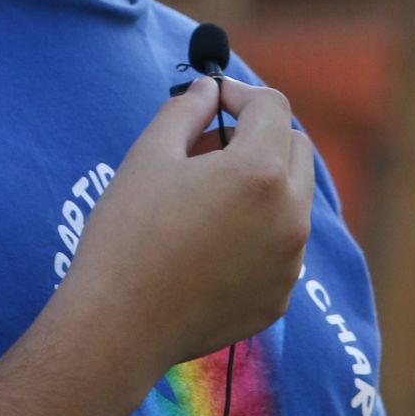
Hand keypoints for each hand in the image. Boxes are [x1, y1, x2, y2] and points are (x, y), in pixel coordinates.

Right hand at [58, 77, 314, 383]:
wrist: (119, 325)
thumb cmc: (128, 233)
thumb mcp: (149, 155)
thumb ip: (187, 110)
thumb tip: (210, 90)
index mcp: (260, 172)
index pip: (272, 106)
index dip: (240, 94)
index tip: (211, 102)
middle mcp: (290, 216)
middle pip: (296, 148)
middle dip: (260, 135)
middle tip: (209, 146)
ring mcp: (290, 261)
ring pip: (293, 198)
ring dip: (262, 184)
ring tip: (205, 197)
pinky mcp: (279, 297)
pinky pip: (282, 247)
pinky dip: (258, 232)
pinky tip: (210, 244)